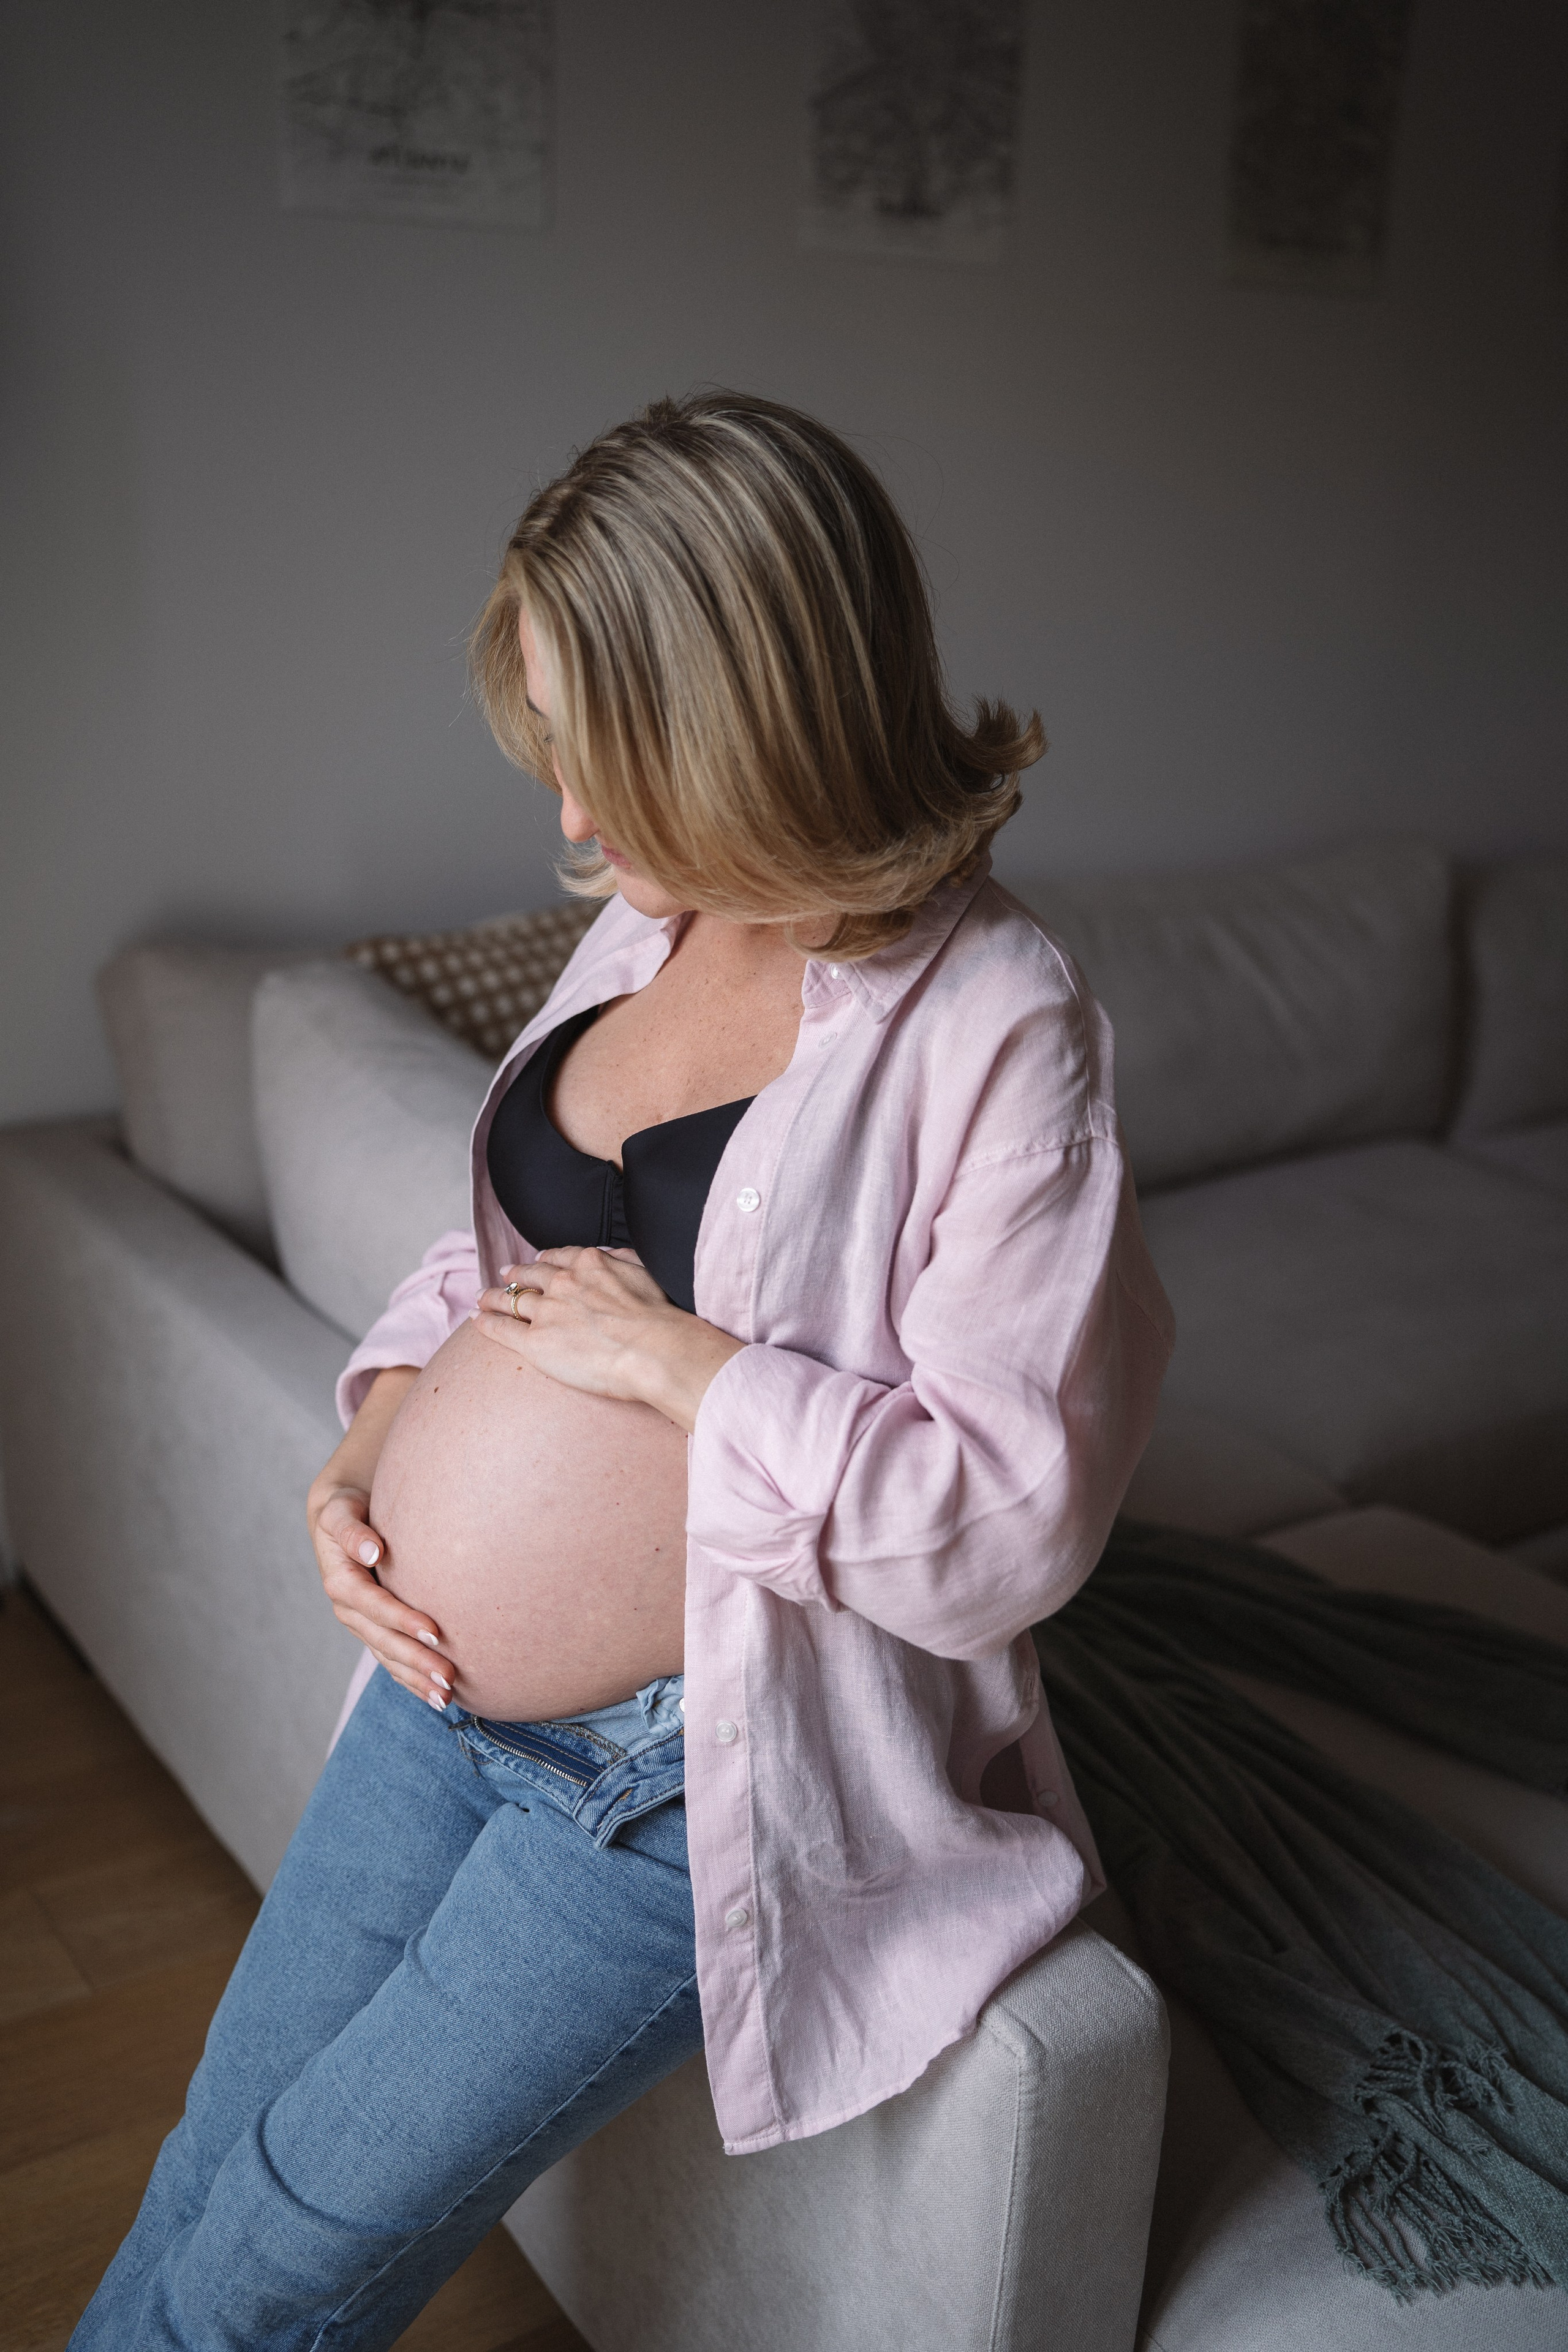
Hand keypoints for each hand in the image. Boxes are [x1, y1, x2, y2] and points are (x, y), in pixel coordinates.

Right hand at [307, 1474, 458, 1713]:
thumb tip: (371, 1551)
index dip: (402, 1619)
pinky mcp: (373, 1631)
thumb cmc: (348, 1508)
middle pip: (384, 1640)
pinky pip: (391, 1661)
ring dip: (416, 1679)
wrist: (342, 1517)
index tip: (435, 1631)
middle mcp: (349, 1610)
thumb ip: (353, 1531)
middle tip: (449, 1676)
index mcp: (341, 1582)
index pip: (374, 1605)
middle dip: (416, 1660)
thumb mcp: (341, 1512)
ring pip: (389, 1658)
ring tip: (447, 1697)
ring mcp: (361, 1625)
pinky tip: (435, 1696)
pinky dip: (411, 1680)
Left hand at [474, 1248, 743, 1432]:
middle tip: (505, 1274)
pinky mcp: (535, 1342)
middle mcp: (562, 1283)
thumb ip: (624, 1260)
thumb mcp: (645, 1272)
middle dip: (516, 1275)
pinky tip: (476, 1319)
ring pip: (510, 1300)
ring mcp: (546, 1312)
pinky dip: (485, 1321)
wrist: (654, 1348)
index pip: (559, 1258)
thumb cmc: (660, 1316)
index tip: (540, 1262)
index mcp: (589, 1263)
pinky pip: (502, 1328)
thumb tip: (616, 1257)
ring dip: (494, 1297)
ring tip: (482, 1298)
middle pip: (530, 1276)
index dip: (546, 1261)